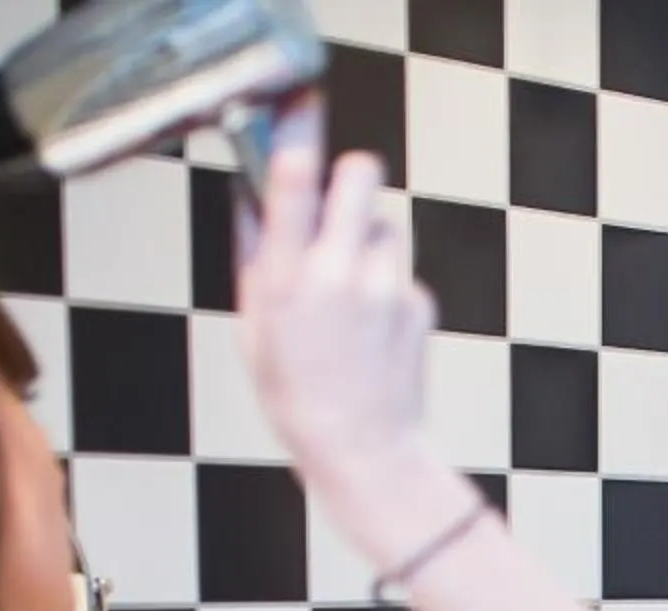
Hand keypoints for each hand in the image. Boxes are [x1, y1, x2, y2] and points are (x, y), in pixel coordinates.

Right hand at [236, 96, 447, 532]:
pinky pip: (401, 268)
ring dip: (368, 235)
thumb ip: (253, 255)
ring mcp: (386, 286)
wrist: (364, 450)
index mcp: (286, 277)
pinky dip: (387, 283)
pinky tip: (374, 326)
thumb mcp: (253, 327)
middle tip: (337, 195)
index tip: (298, 102)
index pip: (294, 177)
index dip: (298, 129)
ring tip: (352, 284)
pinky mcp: (419, 301)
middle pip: (361, 172)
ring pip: (385, 220)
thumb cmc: (298, 396)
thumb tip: (248, 194)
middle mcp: (338, 273)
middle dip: (348, 174)